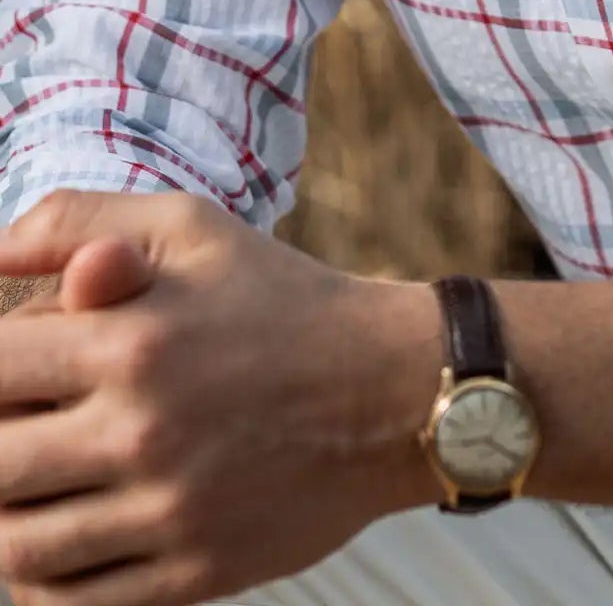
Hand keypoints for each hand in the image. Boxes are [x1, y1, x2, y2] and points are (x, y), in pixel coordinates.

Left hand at [0, 189, 432, 604]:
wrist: (393, 388)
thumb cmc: (285, 299)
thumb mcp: (193, 229)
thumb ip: (81, 223)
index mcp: (135, 340)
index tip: (13, 363)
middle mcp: (144, 431)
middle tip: (21, 422)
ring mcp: (169, 511)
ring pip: (19, 547)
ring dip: (6, 515)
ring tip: (33, 480)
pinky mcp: (194, 573)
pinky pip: (77, 602)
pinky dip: (43, 581)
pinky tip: (60, 536)